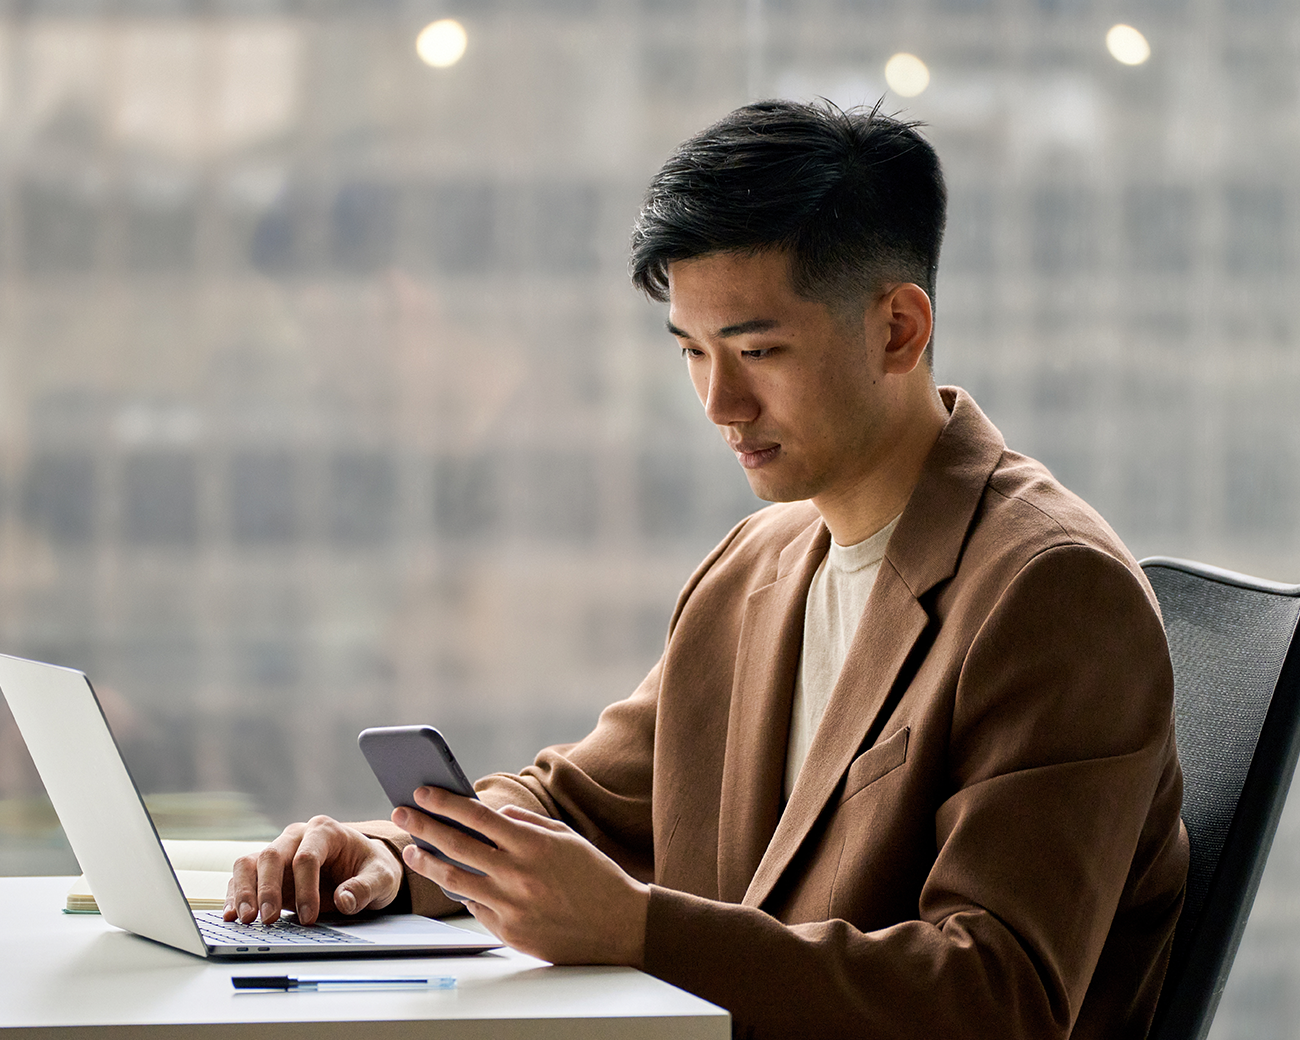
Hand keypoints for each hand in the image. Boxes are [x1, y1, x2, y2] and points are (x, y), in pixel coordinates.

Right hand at [224, 816, 402, 925]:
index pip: (307, 856)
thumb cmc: (371, 869)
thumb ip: (365, 888)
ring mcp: (279, 852)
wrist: (363, 868)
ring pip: (250, 863)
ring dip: (244, 890)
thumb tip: (343, 900)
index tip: (309, 917)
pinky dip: (235, 895)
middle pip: (272, 855)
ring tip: (245, 919)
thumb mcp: (382, 878)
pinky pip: (243, 878)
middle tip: (267, 919)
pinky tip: (232, 915)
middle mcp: (297, 837)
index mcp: (325, 831)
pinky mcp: (266, 872)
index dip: (306, 888)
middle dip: (268, 888)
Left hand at [393, 788, 648, 966]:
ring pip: (456, 880)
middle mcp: (518, 874)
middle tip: (402, 813)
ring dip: (429, 863)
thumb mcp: (566, 838)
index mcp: (533, 844)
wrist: (621, 925)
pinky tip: (451, 882)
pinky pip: (476, 908)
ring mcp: (512, 906)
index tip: (423, 792)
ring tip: (413, 851)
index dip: (446, 802)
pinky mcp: (511, 932)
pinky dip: (462, 893)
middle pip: (458, 845)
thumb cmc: (595, 876)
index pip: (478, 816)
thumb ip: (527, 823)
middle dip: (425, 826)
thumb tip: (492, 813)